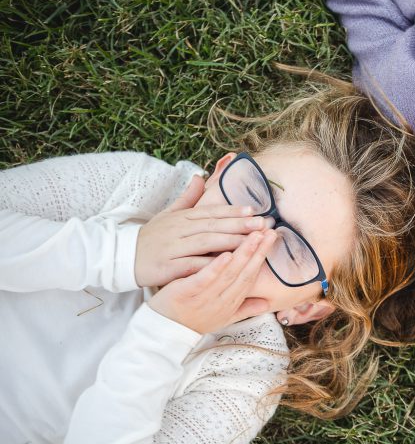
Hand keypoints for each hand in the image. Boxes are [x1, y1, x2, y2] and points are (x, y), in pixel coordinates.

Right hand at [135, 175, 272, 287]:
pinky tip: (228, 264)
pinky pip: (192, 265)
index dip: (234, 210)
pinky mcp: (168, 266)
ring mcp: (173, 247)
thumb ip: (187, 198)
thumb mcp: (167, 214)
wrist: (121, 257)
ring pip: (206, 242)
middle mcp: (179, 229)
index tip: (255, 210)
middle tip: (263, 224)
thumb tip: (201, 177)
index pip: (212, 211)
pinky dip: (210, 264)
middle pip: (213, 225)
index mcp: (182, 217)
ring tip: (253, 241)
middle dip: (240, 224)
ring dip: (231, 241)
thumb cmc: (151, 237)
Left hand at [148, 230, 275, 333]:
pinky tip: (226, 254)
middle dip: (259, 252)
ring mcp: (206, 297)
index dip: (262, 258)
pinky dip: (217, 267)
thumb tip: (267, 303)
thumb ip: (245, 308)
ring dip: (243, 254)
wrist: (164, 332)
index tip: (270, 240)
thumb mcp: (223, 318)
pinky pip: (205, 279)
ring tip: (254, 236)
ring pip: (229, 273)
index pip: (251, 276)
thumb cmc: (192, 321)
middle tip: (270, 232)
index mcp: (231, 302)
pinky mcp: (188, 293)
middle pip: (245, 273)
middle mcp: (223, 300)